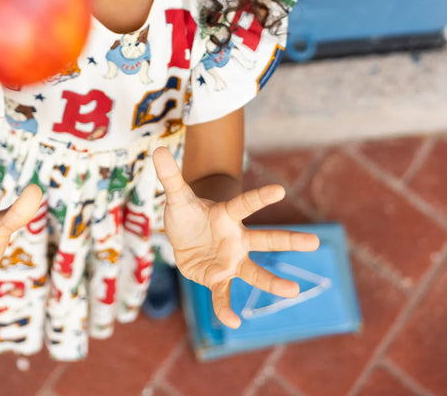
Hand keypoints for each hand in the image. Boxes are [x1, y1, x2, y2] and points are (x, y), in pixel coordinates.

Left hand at [152, 146, 318, 328]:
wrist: (185, 236)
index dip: (260, 197)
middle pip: (265, 239)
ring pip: (255, 272)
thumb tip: (159, 149)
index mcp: (227, 215)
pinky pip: (224, 295)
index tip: (280, 190)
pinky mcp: (218, 278)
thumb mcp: (176, 196)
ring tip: (294, 291)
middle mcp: (236, 239)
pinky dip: (226, 309)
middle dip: (289, 241)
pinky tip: (234, 323)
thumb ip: (170, 176)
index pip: (245, 204)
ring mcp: (231, 261)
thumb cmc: (186, 213)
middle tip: (315, 241)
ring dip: (273, 282)